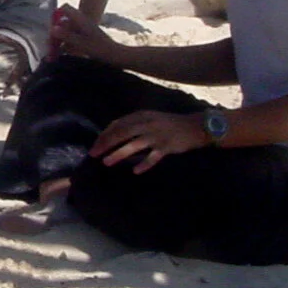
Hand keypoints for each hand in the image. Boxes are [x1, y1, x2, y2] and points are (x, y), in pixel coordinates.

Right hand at [48, 4, 122, 63]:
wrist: (117, 56)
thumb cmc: (101, 49)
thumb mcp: (82, 43)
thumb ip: (67, 35)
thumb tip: (52, 29)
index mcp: (81, 20)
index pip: (65, 8)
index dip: (56, 15)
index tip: (51, 28)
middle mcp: (82, 23)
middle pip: (64, 21)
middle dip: (55, 32)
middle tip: (50, 46)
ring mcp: (84, 30)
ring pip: (67, 31)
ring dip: (60, 40)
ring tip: (53, 53)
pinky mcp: (86, 39)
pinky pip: (72, 39)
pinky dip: (66, 45)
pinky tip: (63, 54)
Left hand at [89, 110, 207, 173]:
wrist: (194, 126)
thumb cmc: (168, 124)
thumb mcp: (149, 118)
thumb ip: (134, 124)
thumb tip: (113, 134)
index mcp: (141, 116)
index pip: (118, 124)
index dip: (105, 134)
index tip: (95, 144)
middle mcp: (147, 124)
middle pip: (122, 133)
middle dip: (106, 143)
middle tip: (94, 154)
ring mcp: (157, 135)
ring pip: (134, 145)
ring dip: (119, 154)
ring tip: (106, 162)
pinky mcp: (167, 147)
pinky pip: (153, 157)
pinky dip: (144, 164)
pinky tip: (136, 171)